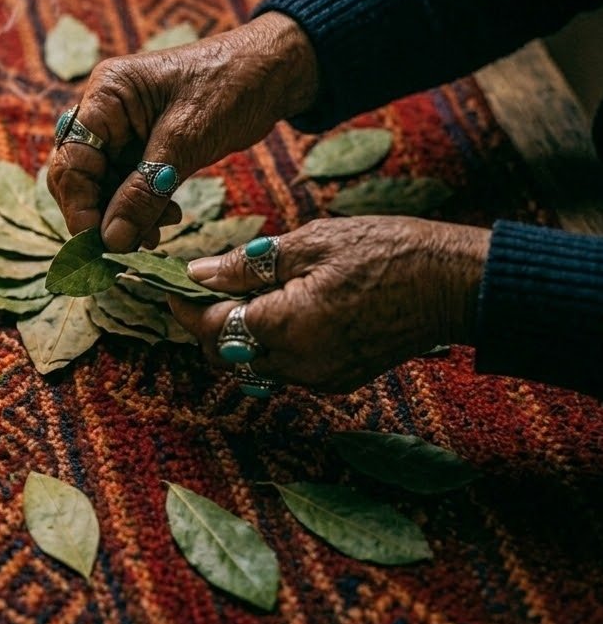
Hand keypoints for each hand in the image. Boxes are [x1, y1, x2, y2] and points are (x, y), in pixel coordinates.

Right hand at [47, 11, 317, 250]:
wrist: (274, 70)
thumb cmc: (231, 86)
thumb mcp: (186, 140)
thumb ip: (145, 191)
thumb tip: (111, 240)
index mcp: (106, 95)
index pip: (72, 159)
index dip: (79, 204)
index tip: (100, 242)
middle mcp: (105, 111)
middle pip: (81, 175)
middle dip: (102, 213)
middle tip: (127, 246)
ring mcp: (123, 128)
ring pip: (105, 185)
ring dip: (125, 216)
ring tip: (156, 236)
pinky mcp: (143, 144)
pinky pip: (129, 184)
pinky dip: (143, 207)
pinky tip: (166, 220)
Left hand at [168, 217, 490, 392]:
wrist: (454, 284)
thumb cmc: (386, 251)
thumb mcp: (309, 243)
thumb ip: (246, 266)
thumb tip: (198, 274)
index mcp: (284, 326)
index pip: (211, 328)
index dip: (184, 307)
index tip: (169, 285)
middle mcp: (296, 363)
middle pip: (225, 354)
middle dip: (208, 324)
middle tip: (205, 287)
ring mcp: (319, 377)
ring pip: (252, 366)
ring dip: (238, 336)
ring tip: (243, 295)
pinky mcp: (338, 380)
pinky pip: (284, 370)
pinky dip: (269, 346)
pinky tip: (280, 312)